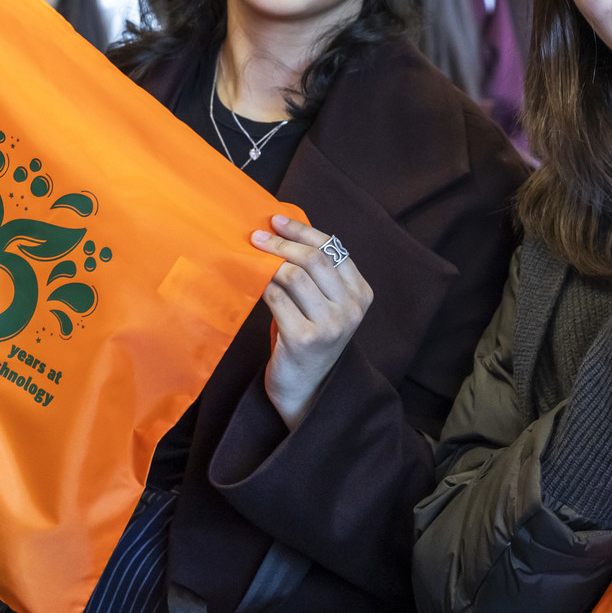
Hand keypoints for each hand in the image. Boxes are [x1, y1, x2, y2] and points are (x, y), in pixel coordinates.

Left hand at [250, 214, 373, 430]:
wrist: (306, 392)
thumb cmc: (309, 341)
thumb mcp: (324, 305)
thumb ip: (316, 275)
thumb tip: (283, 233)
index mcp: (360, 294)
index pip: (333, 249)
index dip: (303, 231)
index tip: (277, 220)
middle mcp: (351, 308)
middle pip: (314, 259)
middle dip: (282, 242)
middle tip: (258, 236)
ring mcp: (330, 324)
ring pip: (294, 276)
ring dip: (268, 262)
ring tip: (252, 257)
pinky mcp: (304, 338)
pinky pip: (276, 299)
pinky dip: (261, 286)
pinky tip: (251, 282)